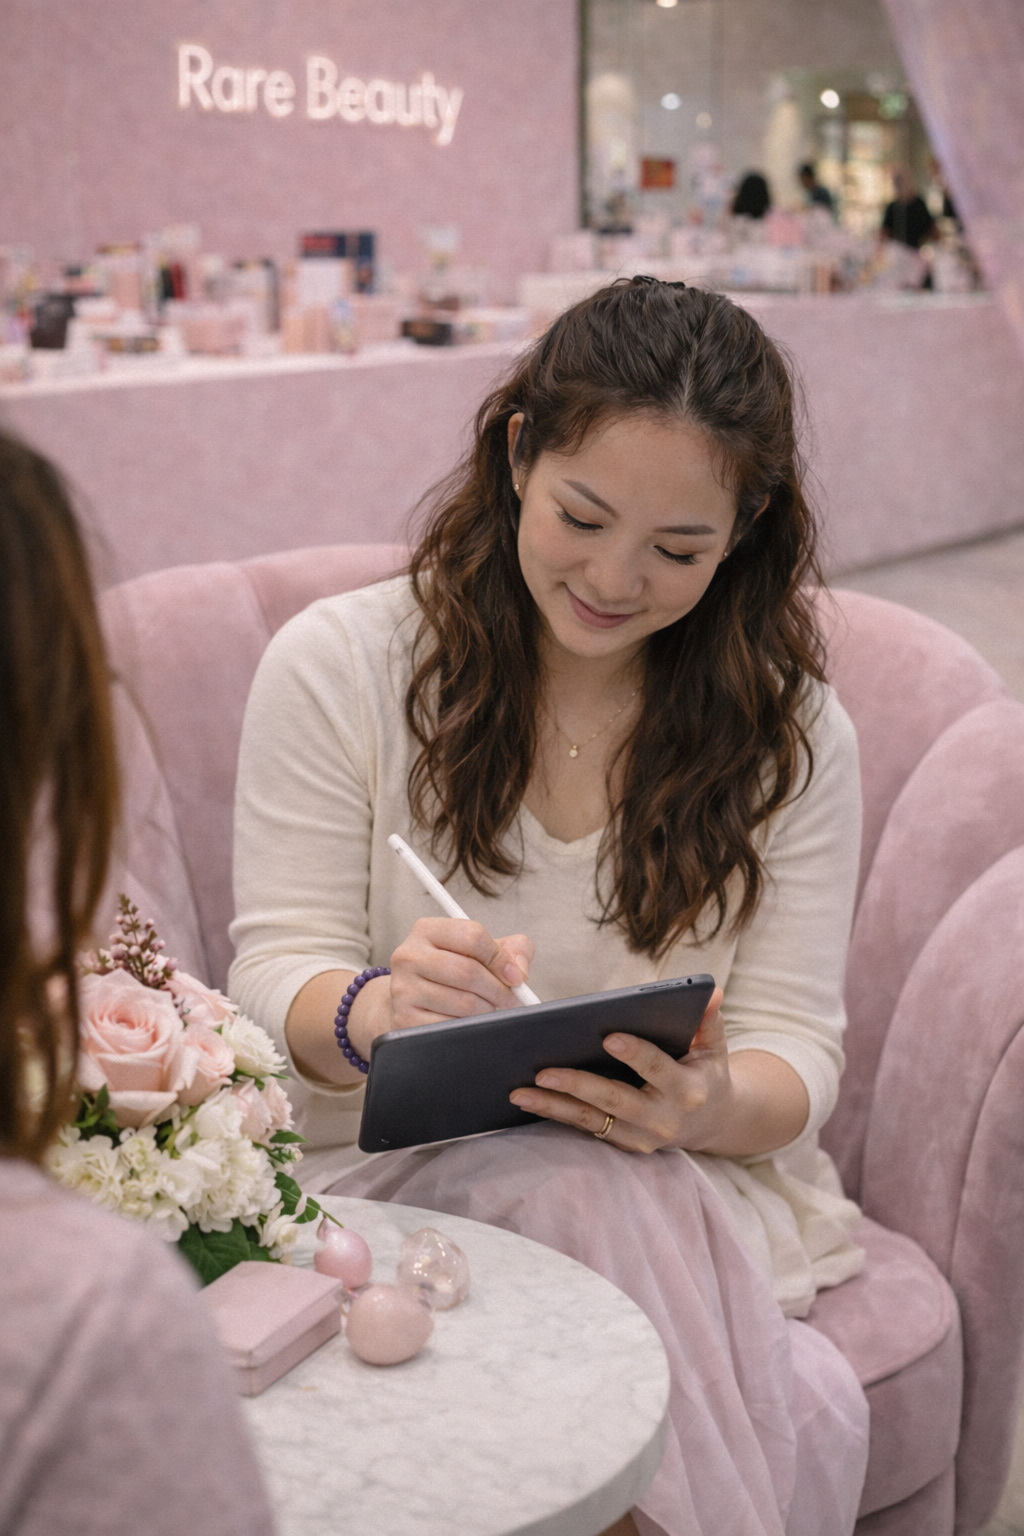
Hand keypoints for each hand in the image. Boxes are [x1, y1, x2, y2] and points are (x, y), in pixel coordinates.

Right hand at [346, 917, 533, 1059]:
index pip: (472, 936)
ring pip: (463, 1002)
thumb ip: (511, 949)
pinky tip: (470, 1021)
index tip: (515, 976)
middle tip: (510, 999)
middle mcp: (409, 955)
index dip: (501, 958)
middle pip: (468, 972)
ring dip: (487, 1010)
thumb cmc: (453, 970)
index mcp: (427, 930)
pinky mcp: (405, 1018)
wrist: (413, 998)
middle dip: (498, 990)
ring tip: (490, 1008)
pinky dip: (469, 1026)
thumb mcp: (480, 951)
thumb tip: (519, 970)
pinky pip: (451, 1025)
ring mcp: (403, 988)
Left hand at [509, 987, 733, 1153]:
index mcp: (688, 1090)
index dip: (635, 1053)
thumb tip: (711, 990)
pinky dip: (557, 1116)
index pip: (657, 1069)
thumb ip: (708, 1019)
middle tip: (543, 1069)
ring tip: (520, 1092)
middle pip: (614, 1100)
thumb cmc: (706, 1073)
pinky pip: (586, 1130)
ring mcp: (641, 1138)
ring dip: (554, 1106)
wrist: (712, 1121)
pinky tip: (530, 1101)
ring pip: (592, 1121)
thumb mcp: (713, 1046)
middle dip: (577, 1085)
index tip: (608, 1037)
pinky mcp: (624, 1146)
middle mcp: (663, 1119)